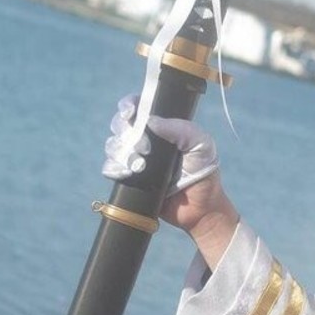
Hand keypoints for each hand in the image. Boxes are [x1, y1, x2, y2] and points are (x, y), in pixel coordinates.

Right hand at [104, 94, 219, 191]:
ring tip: (140, 165)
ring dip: (122, 152)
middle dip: (126, 132)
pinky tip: (128, 173)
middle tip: (145, 148)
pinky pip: (110, 168)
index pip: (139, 108)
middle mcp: (147, 141)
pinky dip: (115, 168)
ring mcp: (136, 160)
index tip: (129, 113)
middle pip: (121, 125)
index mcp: (163, 128)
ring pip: (113, 146)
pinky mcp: (129, 179)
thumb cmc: (204, 173)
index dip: (129, 106)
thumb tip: (151, 121)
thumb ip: (181, 129)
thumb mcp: (201, 145)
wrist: (199, 208)